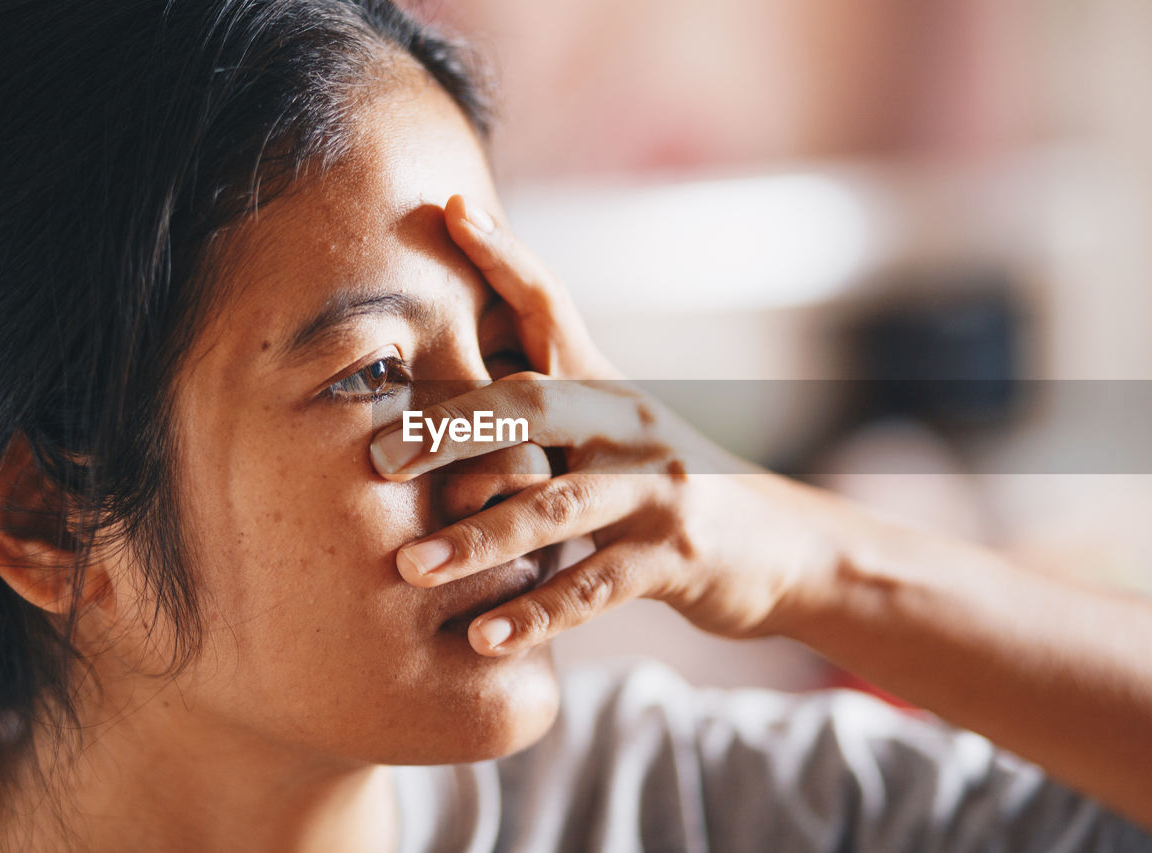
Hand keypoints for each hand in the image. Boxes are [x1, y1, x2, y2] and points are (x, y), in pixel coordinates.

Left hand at [368, 197, 835, 655]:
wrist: (774, 545)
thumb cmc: (662, 484)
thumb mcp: (613, 431)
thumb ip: (545, 406)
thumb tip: (448, 386)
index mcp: (606, 386)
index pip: (553, 305)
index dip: (505, 257)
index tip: (451, 210)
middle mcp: (630, 424)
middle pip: (532, 406)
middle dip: (450, 429)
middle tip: (377, 459)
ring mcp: (655, 491)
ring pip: (553, 510)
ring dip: (477, 541)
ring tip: (411, 568)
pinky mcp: (672, 560)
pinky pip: (591, 589)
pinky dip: (535, 616)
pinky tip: (482, 640)